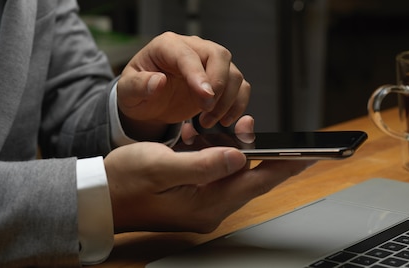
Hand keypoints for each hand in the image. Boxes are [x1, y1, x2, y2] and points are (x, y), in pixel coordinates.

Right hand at [104, 142, 314, 232]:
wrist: (98, 199)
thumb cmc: (124, 183)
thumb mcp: (161, 166)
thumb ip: (203, 164)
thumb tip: (239, 156)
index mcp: (208, 203)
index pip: (258, 181)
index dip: (286, 166)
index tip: (310, 154)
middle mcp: (212, 207)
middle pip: (251, 177)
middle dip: (257, 150)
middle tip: (251, 127)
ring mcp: (205, 203)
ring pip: (235, 172)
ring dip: (233, 149)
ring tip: (223, 130)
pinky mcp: (197, 196)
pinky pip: (218, 173)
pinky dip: (216, 154)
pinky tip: (202, 140)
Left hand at [116, 32, 250, 140]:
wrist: (149, 104)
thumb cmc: (139, 93)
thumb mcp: (127, 92)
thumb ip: (139, 86)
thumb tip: (158, 81)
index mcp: (168, 46)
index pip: (188, 55)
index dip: (198, 75)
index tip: (204, 96)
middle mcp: (194, 50)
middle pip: (220, 56)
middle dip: (219, 85)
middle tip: (206, 110)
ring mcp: (211, 64)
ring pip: (234, 74)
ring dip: (227, 101)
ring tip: (207, 121)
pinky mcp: (223, 81)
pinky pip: (241, 88)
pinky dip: (238, 105)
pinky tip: (224, 120)